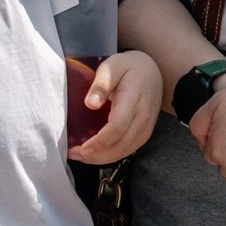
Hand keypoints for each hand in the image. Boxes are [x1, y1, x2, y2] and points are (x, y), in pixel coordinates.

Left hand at [68, 48, 162, 163]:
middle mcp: (142, 118)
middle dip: (96, 155)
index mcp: (133, 100)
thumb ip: (101, 84)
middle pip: (120, 145)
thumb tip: (90, 104)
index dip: (100, 141)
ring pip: (124, 151)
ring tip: (80, 156)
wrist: (152, 71)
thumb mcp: (112, 66)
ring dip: (101, 158)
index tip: (81, 148)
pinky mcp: (144, 133)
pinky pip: (128, 150)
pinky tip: (95, 153)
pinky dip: (110, 156)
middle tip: (74, 154)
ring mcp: (145, 128)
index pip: (118, 127)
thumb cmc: (129, 67)